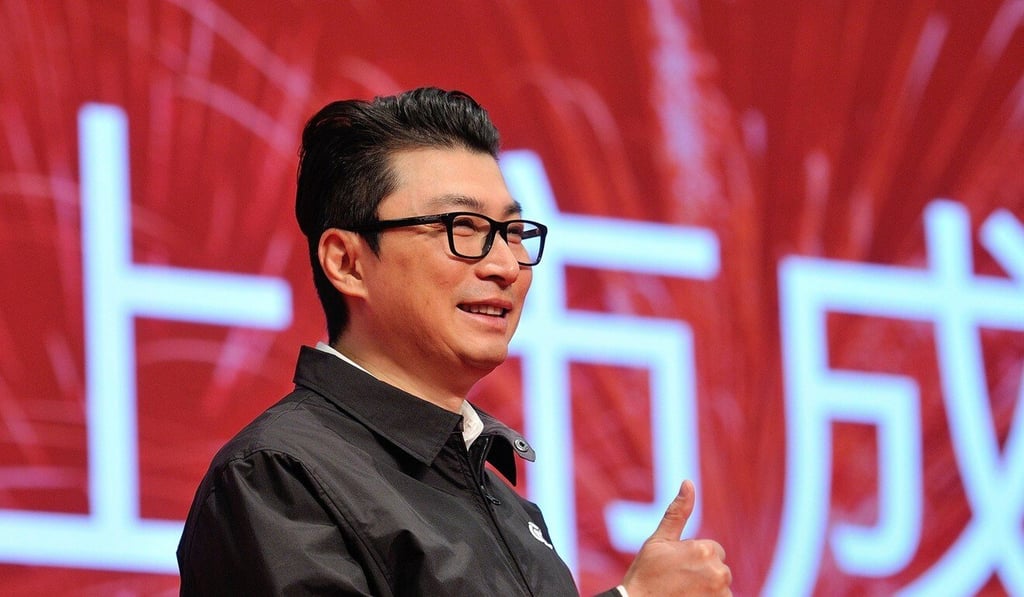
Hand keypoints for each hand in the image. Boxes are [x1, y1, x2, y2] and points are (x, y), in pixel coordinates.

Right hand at [620, 480, 731, 595]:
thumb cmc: (646, 575)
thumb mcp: (658, 540)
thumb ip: (678, 512)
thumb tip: (688, 482)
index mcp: (704, 550)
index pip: (713, 550)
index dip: (694, 557)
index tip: (676, 567)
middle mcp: (718, 572)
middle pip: (718, 567)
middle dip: (702, 572)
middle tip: (678, 581)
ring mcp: (721, 593)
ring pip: (720, 585)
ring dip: (707, 588)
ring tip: (683, 592)